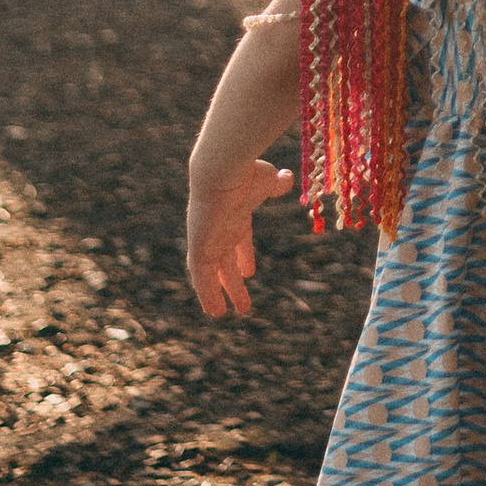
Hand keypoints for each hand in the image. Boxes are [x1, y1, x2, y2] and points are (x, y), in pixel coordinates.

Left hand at [186, 155, 296, 318]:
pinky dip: (207, 294)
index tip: (248, 273)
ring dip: (218, 293)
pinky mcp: (199, 248)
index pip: (238, 241)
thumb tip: (286, 177)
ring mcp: (208, 240)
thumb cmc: (246, 173)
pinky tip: (214, 311)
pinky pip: (201, 277)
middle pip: (224, 263)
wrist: (222, 172)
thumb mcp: (266, 181)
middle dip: (232, 283)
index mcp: (235, 216)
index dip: (243, 257)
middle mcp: (220, 230)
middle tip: (242, 305)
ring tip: (223, 314)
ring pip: (212, 273)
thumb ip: (276, 184)